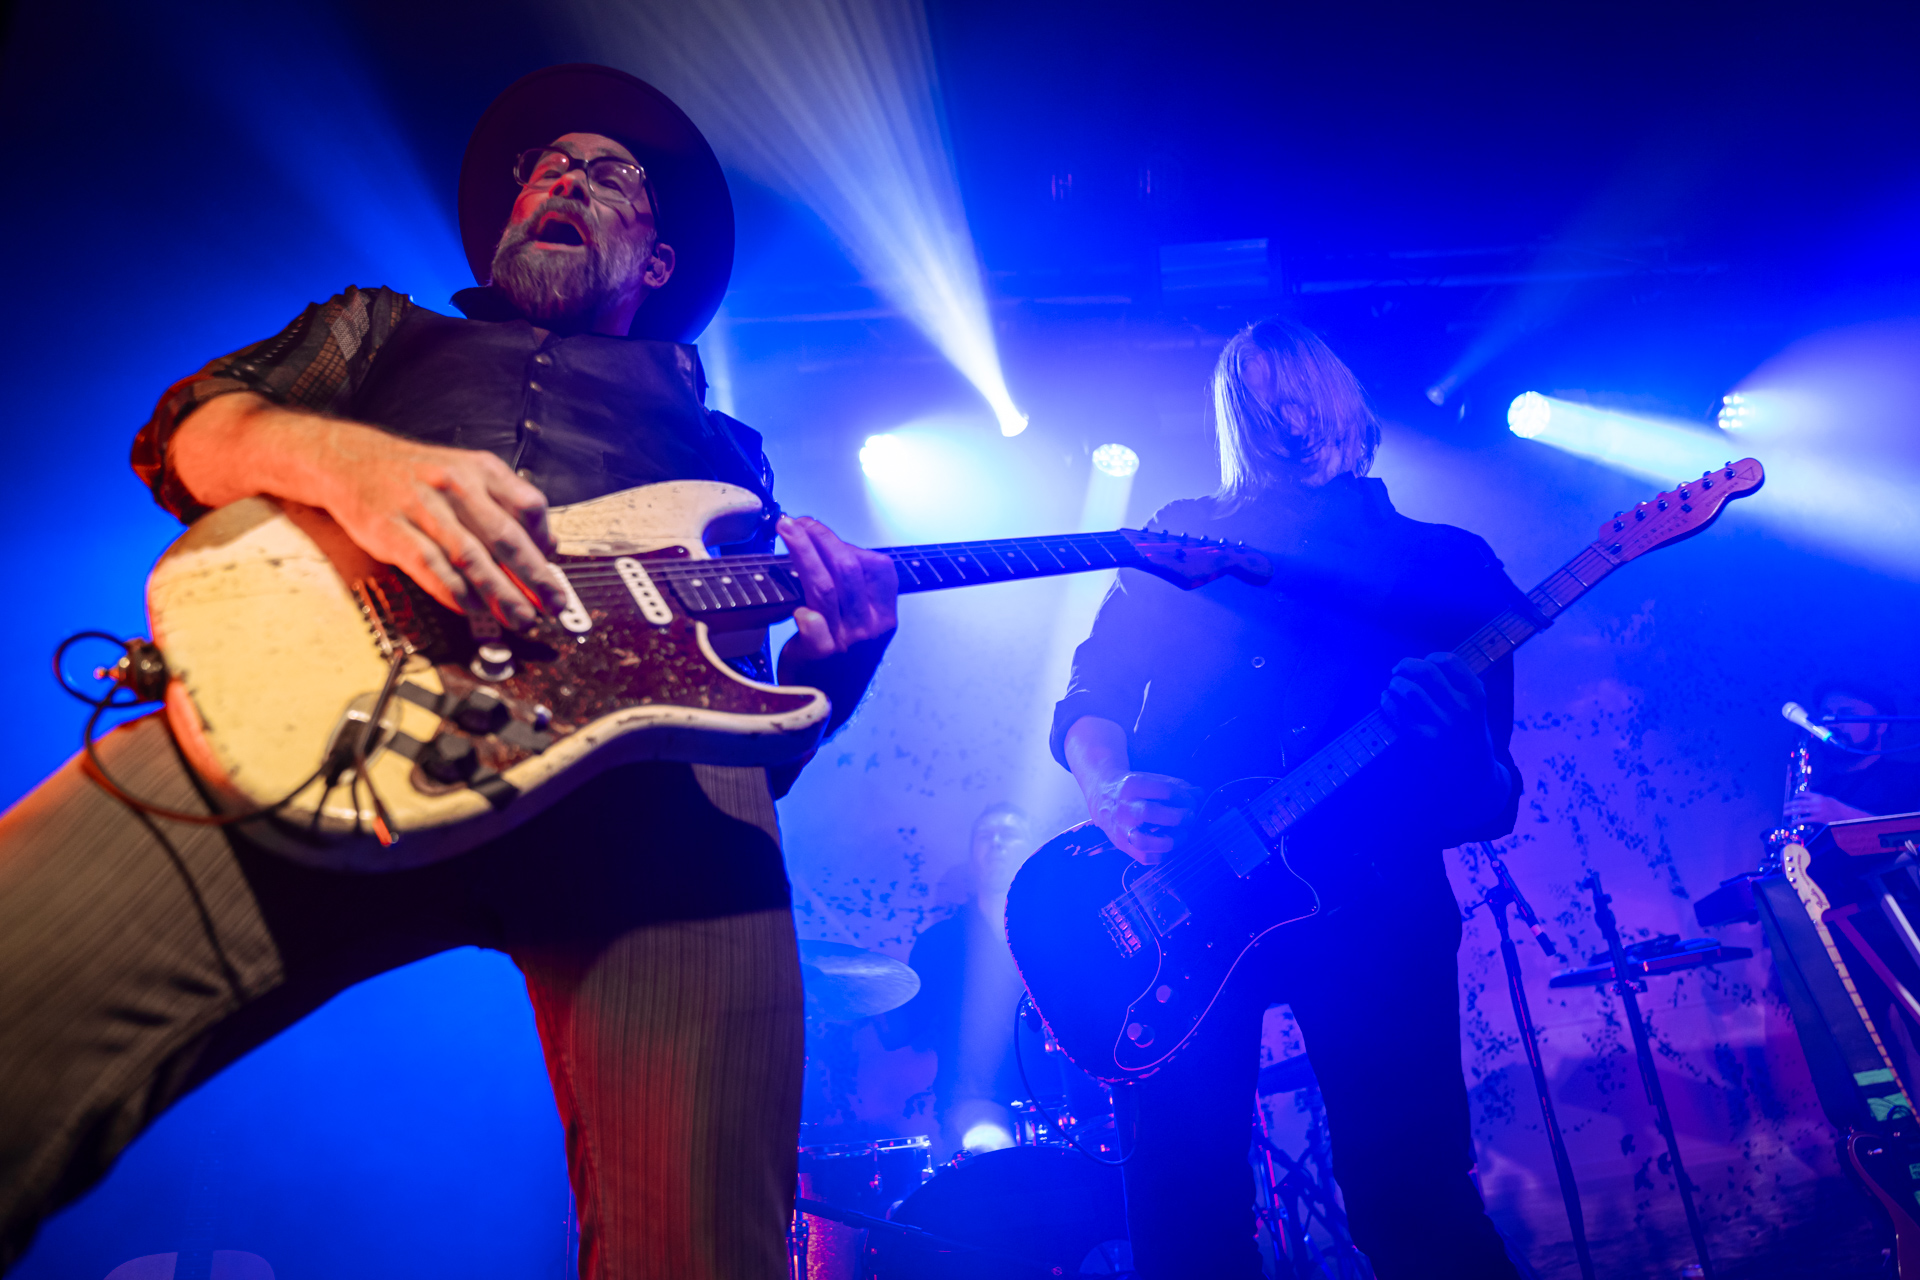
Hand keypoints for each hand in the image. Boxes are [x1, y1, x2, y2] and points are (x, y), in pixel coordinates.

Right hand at [171, 396, 569, 627]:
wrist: (347, 459)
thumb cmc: (414, 474)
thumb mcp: (465, 471)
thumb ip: (504, 503)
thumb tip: (545, 545)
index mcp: (480, 469)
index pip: (529, 506)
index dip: (547, 543)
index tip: (558, 572)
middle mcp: (455, 484)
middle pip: (506, 537)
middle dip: (535, 577)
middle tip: (554, 605)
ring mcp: (423, 508)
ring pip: (472, 557)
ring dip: (500, 593)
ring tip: (521, 618)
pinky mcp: (393, 531)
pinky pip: (431, 568)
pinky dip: (455, 593)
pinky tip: (472, 612)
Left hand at [776, 515, 898, 668]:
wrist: (831, 706)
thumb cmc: (841, 660)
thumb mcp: (862, 627)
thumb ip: (853, 595)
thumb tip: (824, 551)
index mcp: (884, 615)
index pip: (879, 567)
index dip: (849, 544)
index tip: (820, 532)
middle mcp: (870, 627)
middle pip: (848, 569)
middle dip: (820, 538)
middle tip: (795, 523)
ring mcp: (847, 643)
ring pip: (826, 587)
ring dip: (804, 553)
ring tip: (786, 531)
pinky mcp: (822, 658)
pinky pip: (816, 629)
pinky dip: (807, 615)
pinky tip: (795, 606)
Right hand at [1087, 771, 1202, 864]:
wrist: (1102, 797)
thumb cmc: (1134, 789)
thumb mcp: (1152, 780)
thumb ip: (1177, 787)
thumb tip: (1199, 795)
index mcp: (1132, 785)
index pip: (1164, 790)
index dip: (1184, 797)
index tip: (1192, 801)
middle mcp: (1123, 807)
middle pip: (1149, 813)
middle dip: (1178, 817)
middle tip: (1190, 817)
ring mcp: (1120, 828)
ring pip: (1143, 840)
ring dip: (1170, 841)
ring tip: (1182, 835)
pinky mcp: (1121, 844)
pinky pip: (1143, 857)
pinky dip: (1161, 855)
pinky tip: (1169, 846)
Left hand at [1379, 652, 1507, 822]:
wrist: (1473, 773)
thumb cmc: (1469, 732)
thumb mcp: (1475, 705)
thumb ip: (1459, 683)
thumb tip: (1424, 662)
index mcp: (1475, 695)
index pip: (1450, 661)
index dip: (1431, 657)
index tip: (1424, 662)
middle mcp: (1460, 708)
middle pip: (1426, 671)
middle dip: (1406, 665)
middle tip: (1398, 670)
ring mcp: (1442, 725)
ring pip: (1409, 690)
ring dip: (1395, 683)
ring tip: (1392, 685)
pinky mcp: (1424, 740)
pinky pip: (1398, 713)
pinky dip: (1387, 701)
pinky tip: (1386, 699)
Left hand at [1784, 791, 1871, 825]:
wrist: (1846, 815)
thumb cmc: (1837, 807)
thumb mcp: (1828, 799)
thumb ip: (1817, 798)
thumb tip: (1808, 796)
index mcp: (1819, 796)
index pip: (1804, 794)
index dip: (1796, 796)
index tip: (1792, 799)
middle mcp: (1817, 802)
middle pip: (1799, 802)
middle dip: (1790, 804)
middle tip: (1784, 807)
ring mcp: (1817, 810)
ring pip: (1800, 810)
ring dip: (1790, 812)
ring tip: (1784, 813)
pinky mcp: (1818, 818)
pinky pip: (1805, 819)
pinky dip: (1797, 821)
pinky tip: (1791, 823)